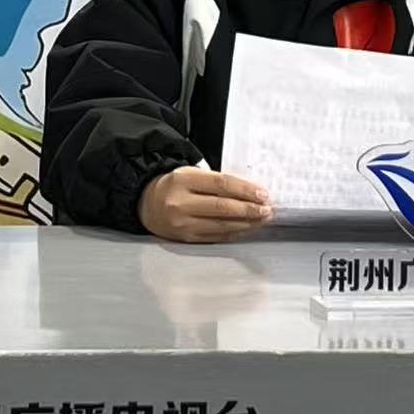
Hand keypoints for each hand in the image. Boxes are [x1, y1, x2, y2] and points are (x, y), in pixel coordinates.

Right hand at [138, 167, 272, 242]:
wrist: (147, 204)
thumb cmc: (174, 186)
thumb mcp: (190, 174)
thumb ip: (215, 182)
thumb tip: (249, 192)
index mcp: (183, 180)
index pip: (221, 184)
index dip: (244, 190)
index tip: (262, 194)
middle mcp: (181, 203)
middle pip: (223, 207)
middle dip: (249, 209)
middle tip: (267, 209)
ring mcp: (183, 224)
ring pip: (222, 225)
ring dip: (246, 223)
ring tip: (262, 219)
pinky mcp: (186, 238)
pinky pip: (216, 237)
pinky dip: (234, 233)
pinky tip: (246, 228)